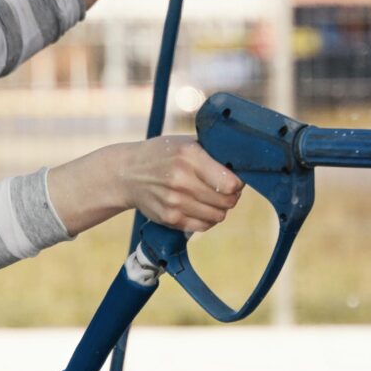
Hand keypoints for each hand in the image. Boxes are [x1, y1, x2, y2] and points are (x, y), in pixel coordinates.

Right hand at [114, 135, 243, 233]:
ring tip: (212, 199)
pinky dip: (207, 220)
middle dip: (231, 197)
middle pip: (226, 201)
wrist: (127, 174)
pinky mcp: (169, 218)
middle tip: (225, 192)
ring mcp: (174, 201)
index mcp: (189, 156)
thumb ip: (211, 154)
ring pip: (217, 216)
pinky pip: (203, 226)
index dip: (237, 184)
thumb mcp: (185, 144)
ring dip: (220, 210)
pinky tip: (200, 209)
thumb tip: (243, 168)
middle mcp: (181, 179)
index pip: (230, 183)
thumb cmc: (162, 155)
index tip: (234, 181)